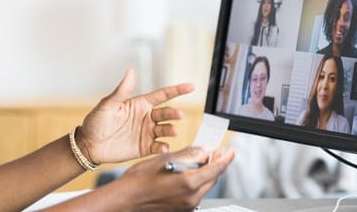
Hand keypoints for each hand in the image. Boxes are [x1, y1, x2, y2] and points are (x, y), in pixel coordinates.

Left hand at [77, 69, 193, 164]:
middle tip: (179, 115)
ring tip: (172, 131)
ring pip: (165, 130)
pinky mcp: (144, 148)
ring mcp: (147, 133)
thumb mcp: (108, 104)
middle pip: (166, 113)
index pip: (162, 95)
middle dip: (174, 114)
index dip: (177, 90)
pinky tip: (164, 148)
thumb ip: (122, 90)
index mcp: (140, 104)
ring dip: (171, 130)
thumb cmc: (96, 122)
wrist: (89, 145)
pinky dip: (163, 147)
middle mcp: (146, 118)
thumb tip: (131, 71)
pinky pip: (158, 147)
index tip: (191, 86)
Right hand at [116, 147, 234, 211]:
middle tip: (213, 152)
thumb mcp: (164, 160)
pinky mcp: (181, 209)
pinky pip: (195, 194)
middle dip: (215, 164)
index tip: (230, 151)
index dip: (226, 158)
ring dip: (205, 173)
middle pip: (212, 178)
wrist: (126, 200)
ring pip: (204, 186)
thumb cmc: (139, 181)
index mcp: (188, 183)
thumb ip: (188, 155)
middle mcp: (191, 197)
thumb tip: (204, 150)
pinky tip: (187, 174)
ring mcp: (187, 206)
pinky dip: (196, 182)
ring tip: (198, 161)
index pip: (216, 169)